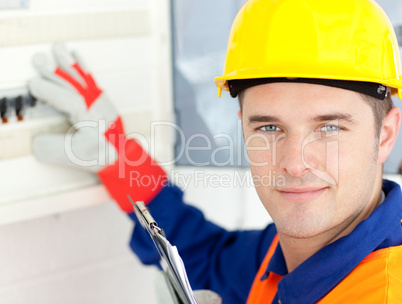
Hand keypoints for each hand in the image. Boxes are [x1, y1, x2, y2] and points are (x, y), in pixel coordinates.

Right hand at [29, 43, 118, 171]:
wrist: (122, 155)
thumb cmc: (100, 156)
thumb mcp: (75, 157)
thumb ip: (55, 150)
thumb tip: (36, 140)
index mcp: (92, 120)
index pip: (69, 101)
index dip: (50, 92)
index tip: (33, 84)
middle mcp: (98, 107)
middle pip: (74, 85)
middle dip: (55, 72)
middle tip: (38, 59)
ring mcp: (102, 101)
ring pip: (83, 79)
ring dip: (69, 63)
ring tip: (58, 47)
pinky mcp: (103, 99)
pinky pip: (92, 79)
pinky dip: (83, 66)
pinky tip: (76, 54)